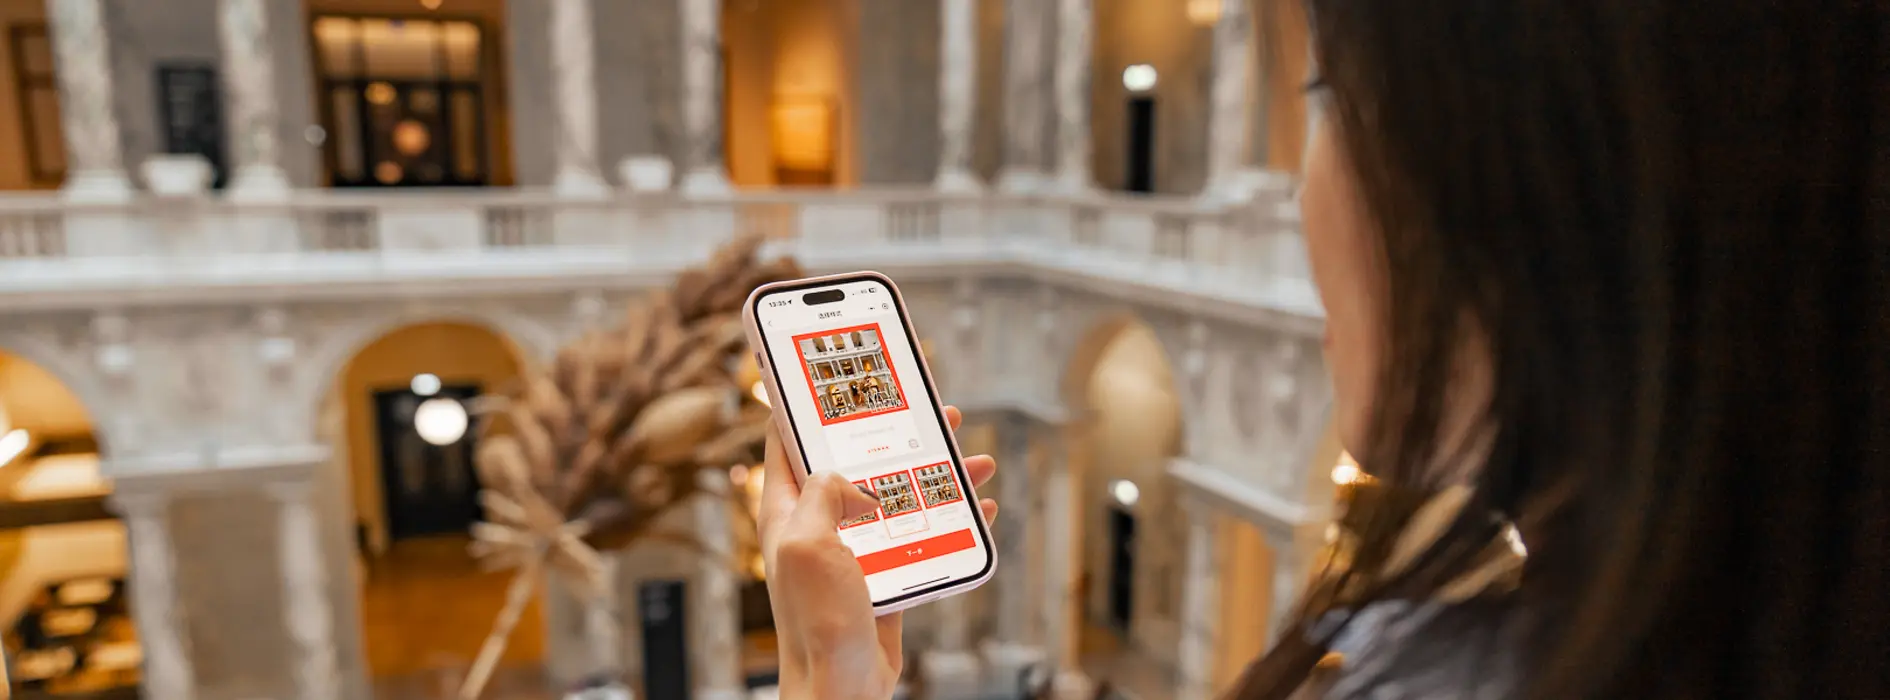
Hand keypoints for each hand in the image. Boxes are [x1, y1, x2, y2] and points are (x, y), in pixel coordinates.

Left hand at [758, 406, 998, 699]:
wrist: (842, 684)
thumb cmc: (816, 621)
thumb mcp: (808, 543)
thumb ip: (822, 494)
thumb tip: (846, 476)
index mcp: (790, 511)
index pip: (789, 445)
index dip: (808, 408)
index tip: (832, 377)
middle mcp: (820, 525)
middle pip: (859, 463)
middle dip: (894, 435)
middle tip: (929, 410)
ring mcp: (855, 550)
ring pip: (898, 496)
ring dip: (935, 475)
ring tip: (972, 456)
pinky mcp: (886, 575)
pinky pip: (921, 535)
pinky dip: (951, 518)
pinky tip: (978, 504)